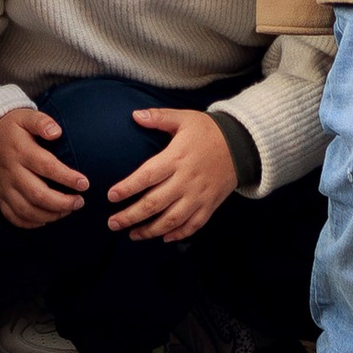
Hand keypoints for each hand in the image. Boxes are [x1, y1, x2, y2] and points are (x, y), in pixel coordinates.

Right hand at [0, 107, 90, 228]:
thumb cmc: (8, 128)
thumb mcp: (24, 116)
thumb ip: (41, 121)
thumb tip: (56, 132)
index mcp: (20, 151)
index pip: (47, 167)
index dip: (67, 178)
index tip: (84, 183)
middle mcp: (11, 172)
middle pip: (37, 195)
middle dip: (62, 202)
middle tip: (79, 201)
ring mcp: (4, 187)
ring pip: (27, 210)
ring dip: (50, 215)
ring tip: (67, 210)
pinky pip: (13, 216)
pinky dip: (30, 223)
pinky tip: (45, 219)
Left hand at [106, 108, 237, 244]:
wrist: (242, 145)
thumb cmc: (208, 131)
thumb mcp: (184, 118)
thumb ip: (159, 117)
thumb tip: (135, 115)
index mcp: (177, 158)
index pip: (147, 176)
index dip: (128, 188)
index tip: (111, 196)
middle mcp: (186, 180)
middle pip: (154, 203)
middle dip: (131, 216)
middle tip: (112, 223)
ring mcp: (199, 196)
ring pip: (171, 220)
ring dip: (150, 230)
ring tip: (132, 234)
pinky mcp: (210, 206)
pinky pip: (193, 225)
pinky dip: (177, 234)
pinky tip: (163, 237)